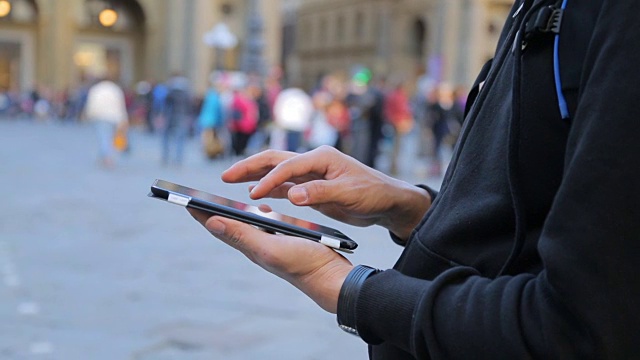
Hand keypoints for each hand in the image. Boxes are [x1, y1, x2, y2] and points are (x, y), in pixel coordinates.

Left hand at [189, 208, 352, 312]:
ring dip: (233, 212)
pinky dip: (259, 214)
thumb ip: (242, 235)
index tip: (182, 198)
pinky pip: (267, 226)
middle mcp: (257, 244)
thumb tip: (210, 221)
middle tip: (195, 196)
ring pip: (247, 225)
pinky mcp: (285, 241)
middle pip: (229, 224)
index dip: (200, 212)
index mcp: (249, 245)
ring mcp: (271, 243)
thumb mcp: (269, 248)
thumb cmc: (303, 264)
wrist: (331, 278)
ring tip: (220, 201)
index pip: (218, 225)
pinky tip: (262, 208)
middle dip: (212, 210)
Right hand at [222, 146, 431, 240]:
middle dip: (249, 167)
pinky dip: (270, 189)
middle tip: (225, 177)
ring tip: (231, 182)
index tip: (252, 194)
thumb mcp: (349, 194)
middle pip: (274, 160)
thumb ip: (321, 194)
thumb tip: (294, 196)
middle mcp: (314, 162)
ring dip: (255, 176)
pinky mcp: (313, 187)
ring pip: (277, 172)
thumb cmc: (373, 193)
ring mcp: (312, 174)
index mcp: (322, 158)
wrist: (388, 200)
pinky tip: (257, 196)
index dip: (269, 180)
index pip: (288, 167)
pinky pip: (286, 186)